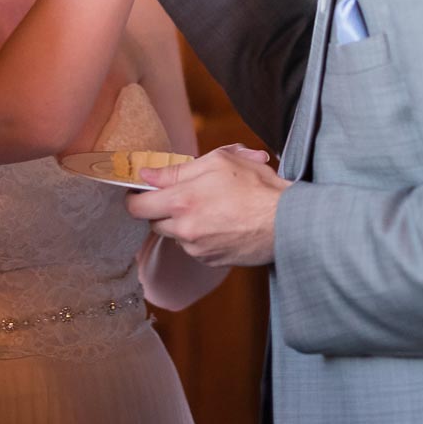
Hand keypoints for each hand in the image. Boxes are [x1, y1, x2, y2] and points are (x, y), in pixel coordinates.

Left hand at [125, 143, 288, 266]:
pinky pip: (193, 246)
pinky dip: (199, 235)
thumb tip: (146, 175)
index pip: (136, 206)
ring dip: (182, 222)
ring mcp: (196, 249)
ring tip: (210, 207)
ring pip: (174, 234)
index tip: (141, 190)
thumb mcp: (218, 162)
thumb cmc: (256, 186)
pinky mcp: (210, 261)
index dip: (134, 197)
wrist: (288, 222)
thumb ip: (176, 170)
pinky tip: (220, 223)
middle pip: (153, 222)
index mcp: (181, 201)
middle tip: (184, 194)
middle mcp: (184, 229)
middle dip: (162, 208)